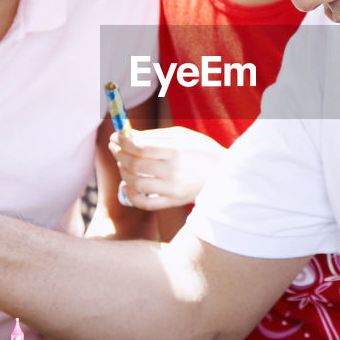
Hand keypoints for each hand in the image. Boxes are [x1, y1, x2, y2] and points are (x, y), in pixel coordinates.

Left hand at [108, 127, 224, 209]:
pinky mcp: (173, 202)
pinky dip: (132, 196)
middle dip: (119, 154)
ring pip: (136, 184)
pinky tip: (128, 185)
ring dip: (123, 172)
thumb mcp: (183, 136)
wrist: (225, 174)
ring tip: (122, 163)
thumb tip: (129, 135)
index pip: (140, 147)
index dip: (123, 142)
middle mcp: (173, 171)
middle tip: (114, 147)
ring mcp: (172, 189)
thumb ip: (155, 136)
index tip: (115, 136)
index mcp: (176, 151)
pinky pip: (145, 203)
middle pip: (135, 164)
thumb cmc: (202, 150)